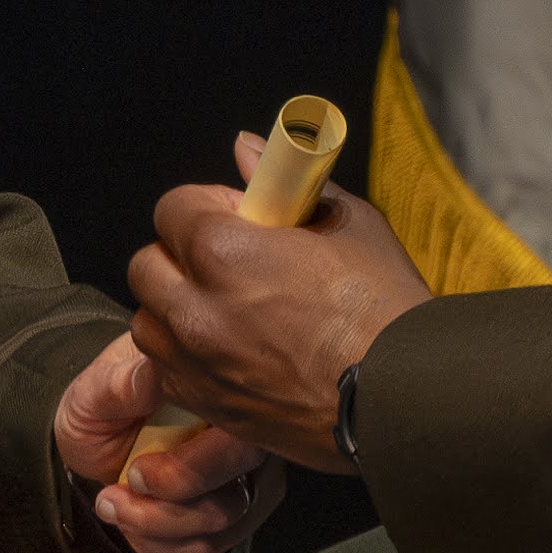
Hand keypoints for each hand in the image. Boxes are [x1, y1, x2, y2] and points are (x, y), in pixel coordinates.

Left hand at [52, 332, 280, 552]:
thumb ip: (125, 383)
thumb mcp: (98, 387)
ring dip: (159, 526)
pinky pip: (211, 543)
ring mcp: (248, 473)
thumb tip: (157, 373)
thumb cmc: (102, 400)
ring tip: (113, 503)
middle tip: (119, 489)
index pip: (241, 437)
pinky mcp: (232, 510)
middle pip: (238, 490)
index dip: (191, 470)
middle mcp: (251, 430)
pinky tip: (131, 520)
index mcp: (223, 388)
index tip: (136, 473)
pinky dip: (162, 544)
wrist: (97, 432)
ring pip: (225, 520)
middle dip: (169, 506)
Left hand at [126, 129, 435, 459]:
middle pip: (147, 265)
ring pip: (149, 321)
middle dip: (181, 257)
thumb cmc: (383, 307)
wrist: (403, 394)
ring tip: (224, 311)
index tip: (238, 218)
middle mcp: (195, 308)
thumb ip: (286, 183)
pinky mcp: (204, 404)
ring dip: (176, 309)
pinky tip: (228, 353)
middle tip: (227, 265)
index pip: (172, 207)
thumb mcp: (347, 223)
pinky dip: (185, 357)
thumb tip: (246, 147)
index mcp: (224, 251)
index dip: (205, 207)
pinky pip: (165, 370)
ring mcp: (194, 362)